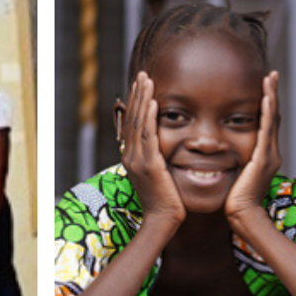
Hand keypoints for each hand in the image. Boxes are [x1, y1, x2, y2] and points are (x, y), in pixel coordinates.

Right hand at [117, 72, 186, 229]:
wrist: (162, 221)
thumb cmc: (165, 200)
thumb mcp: (157, 175)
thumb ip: (156, 158)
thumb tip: (162, 146)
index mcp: (131, 157)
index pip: (131, 123)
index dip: (135, 103)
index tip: (140, 85)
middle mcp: (130, 156)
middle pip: (131, 118)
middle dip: (137, 94)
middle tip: (142, 74)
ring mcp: (138, 160)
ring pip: (138, 123)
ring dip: (142, 99)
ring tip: (147, 80)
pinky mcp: (150, 165)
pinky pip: (148, 136)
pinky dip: (149, 117)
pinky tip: (154, 102)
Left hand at [224, 72, 281, 220]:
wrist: (243, 216)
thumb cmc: (235, 200)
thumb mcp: (236, 174)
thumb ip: (235, 162)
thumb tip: (223, 154)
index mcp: (264, 155)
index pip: (267, 123)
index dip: (267, 104)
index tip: (265, 86)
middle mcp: (271, 152)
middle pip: (274, 117)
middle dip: (272, 94)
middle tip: (272, 75)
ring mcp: (269, 155)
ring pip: (272, 119)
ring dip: (271, 97)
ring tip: (270, 78)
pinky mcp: (263, 159)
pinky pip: (266, 130)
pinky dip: (267, 113)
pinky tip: (266, 98)